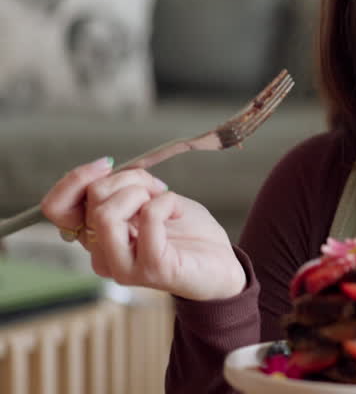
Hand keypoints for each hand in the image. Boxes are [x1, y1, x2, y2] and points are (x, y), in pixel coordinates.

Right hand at [40, 157, 247, 301]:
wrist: (221, 264)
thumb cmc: (186, 231)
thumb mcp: (152, 198)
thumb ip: (125, 188)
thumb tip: (105, 168)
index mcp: (96, 237)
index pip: (56, 208)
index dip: (75, 179)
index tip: (108, 164)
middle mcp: (101, 255)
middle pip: (91, 201)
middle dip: (129, 180)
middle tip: (155, 189)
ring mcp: (122, 267)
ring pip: (106, 214)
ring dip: (141, 193)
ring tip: (164, 202)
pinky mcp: (151, 270)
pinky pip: (148, 219)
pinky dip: (166, 202)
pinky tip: (177, 213)